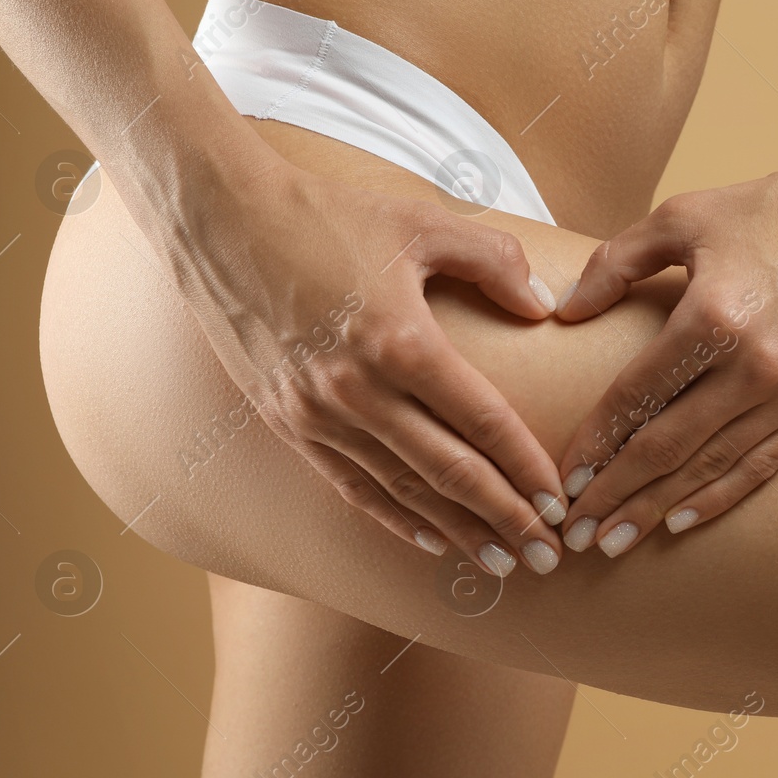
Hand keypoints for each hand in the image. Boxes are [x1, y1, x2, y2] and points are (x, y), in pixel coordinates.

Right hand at [167, 150, 567, 575]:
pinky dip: (394, 518)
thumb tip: (547, 304)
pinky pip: (351, 485)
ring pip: (402, 491)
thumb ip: (495, 261)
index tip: (560, 502)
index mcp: (401, 341)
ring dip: (457, 532)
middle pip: (449, 473)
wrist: (218, 219)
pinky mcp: (287, 422)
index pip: (483, 422)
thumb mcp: (421, 222)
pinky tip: (431, 541)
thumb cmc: (326, 214)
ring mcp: (317, 413)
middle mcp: (358, 391)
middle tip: (549, 556)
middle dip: (505, 520)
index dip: (526, 468)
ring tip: (503, 563)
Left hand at [552, 145, 777, 555]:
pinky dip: (719, 495)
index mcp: (714, 318)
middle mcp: (756, 366)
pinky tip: (681, 520)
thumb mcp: (681, 218)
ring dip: (658, 509)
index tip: (561, 479)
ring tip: (613, 542)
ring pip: (712, 466)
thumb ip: (614, 264)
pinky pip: (762, 462)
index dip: (595, 443)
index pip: (637, 397)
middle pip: (668, 447)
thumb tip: (564, 312)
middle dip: (615, 495)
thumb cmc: (767, 207)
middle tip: (573, 533)